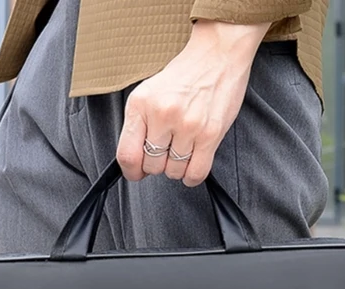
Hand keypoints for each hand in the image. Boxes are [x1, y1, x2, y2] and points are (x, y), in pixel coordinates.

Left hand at [116, 19, 270, 186]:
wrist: (217, 55)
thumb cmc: (183, 76)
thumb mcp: (148, 94)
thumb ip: (138, 126)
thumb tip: (134, 162)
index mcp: (141, 104)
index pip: (127, 155)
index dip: (131, 171)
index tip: (136, 172)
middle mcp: (162, 114)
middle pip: (152, 166)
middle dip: (158, 164)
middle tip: (166, 149)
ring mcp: (187, 125)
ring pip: (173, 171)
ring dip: (177, 167)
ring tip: (182, 148)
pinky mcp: (210, 134)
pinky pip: (196, 173)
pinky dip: (191, 176)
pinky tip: (192, 163)